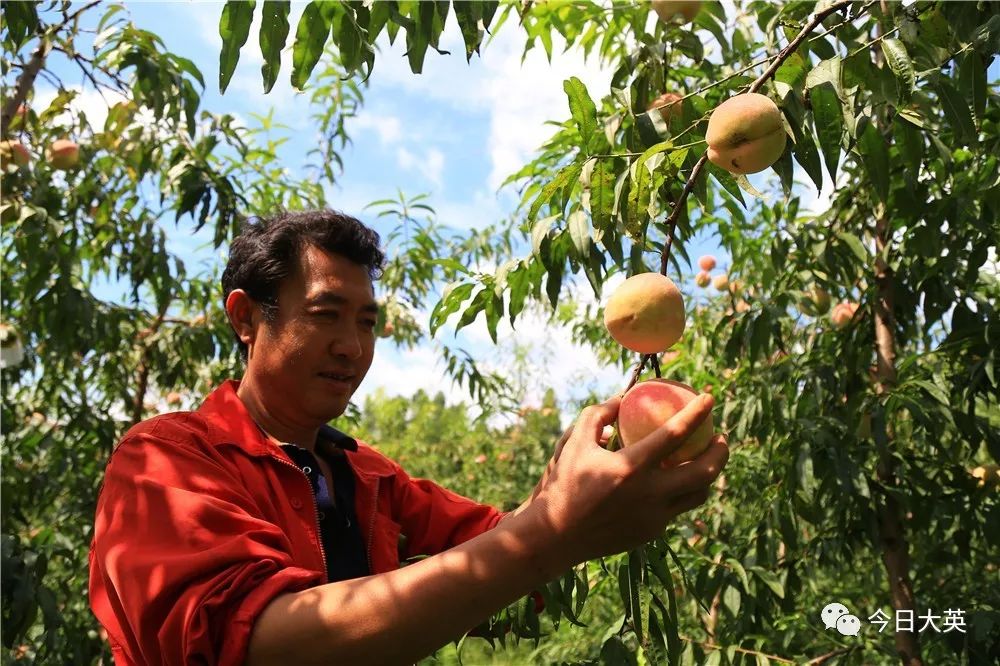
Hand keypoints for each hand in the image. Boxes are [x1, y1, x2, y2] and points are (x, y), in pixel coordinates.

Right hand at [524, 393, 727, 569]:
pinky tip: (676, 481)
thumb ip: (598, 415)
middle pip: (704, 471)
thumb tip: (622, 399)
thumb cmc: (564, 484)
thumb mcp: (575, 443)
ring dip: (708, 475)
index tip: (709, 398)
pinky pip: (676, 508)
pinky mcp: (652, 532)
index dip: (696, 413)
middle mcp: (649, 494)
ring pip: (698, 494)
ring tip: (705, 460)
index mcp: (630, 467)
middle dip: (721, 452)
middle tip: (720, 438)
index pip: (675, 434)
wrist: (556, 536)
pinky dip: (681, 491)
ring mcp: (654, 517)